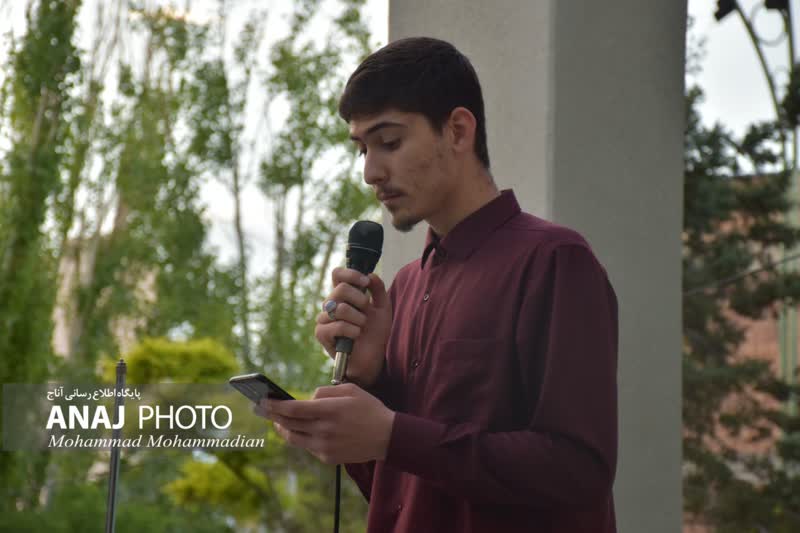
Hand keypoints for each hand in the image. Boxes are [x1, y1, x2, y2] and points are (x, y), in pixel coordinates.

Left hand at [257, 383, 394, 464]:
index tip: (263, 401)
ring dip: (283, 429)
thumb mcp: (350, 390)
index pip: (294, 409)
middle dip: (272, 416)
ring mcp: (325, 446)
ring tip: (277, 421)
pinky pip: (307, 446)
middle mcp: (324, 429)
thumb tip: (307, 399)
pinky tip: (301, 430)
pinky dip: (302, 437)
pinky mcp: (327, 457)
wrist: (387, 437)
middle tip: (260, 409)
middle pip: (289, 424)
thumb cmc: (369, 409)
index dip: (275, 405)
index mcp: (330, 410)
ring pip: (294, 438)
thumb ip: (324, 392)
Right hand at [315, 268, 391, 387]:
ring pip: (340, 308)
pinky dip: (351, 330)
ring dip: (358, 318)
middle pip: (340, 289)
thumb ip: (378, 290)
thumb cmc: (376, 332)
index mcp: (343, 295)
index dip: (350, 274)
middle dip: (360, 299)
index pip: (337, 274)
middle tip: (367, 311)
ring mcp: (324, 319)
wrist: (373, 358)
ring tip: (362, 327)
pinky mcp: (321, 334)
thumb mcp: (383, 308)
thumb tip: (370, 275)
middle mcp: (331, 304)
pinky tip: (356, 336)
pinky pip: (337, 325)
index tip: (365, 282)